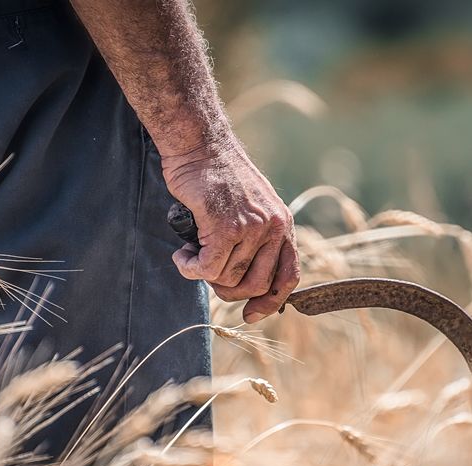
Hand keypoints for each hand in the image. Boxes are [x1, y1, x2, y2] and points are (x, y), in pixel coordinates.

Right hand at [162, 139, 299, 323]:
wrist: (201, 145)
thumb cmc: (216, 177)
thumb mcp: (249, 207)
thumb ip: (254, 239)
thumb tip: (243, 281)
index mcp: (283, 225)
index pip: (288, 276)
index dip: (271, 301)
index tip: (251, 314)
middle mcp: (274, 227)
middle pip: (255, 285)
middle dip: (228, 290)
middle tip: (207, 273)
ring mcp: (252, 228)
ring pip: (229, 278)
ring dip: (204, 274)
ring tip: (191, 256)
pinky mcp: (227, 227)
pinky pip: (208, 269)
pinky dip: (190, 268)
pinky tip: (182, 255)